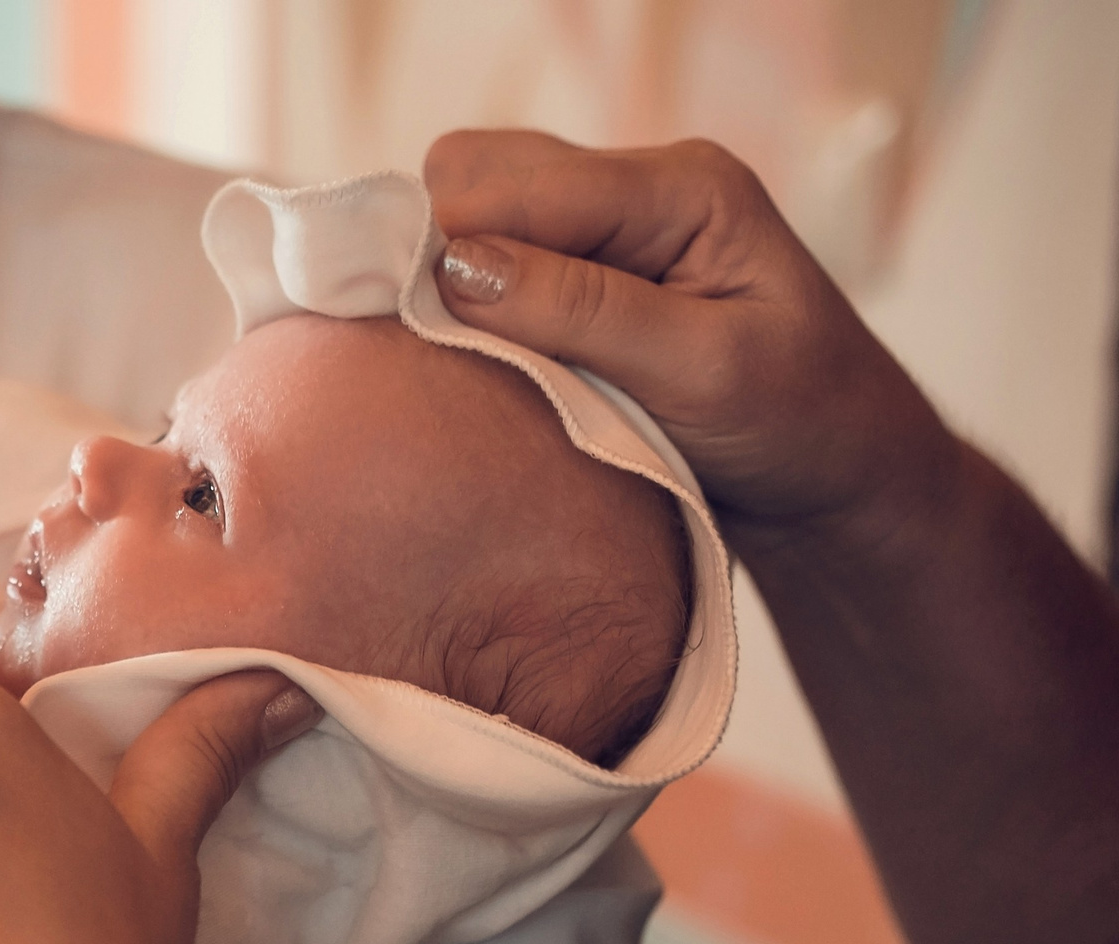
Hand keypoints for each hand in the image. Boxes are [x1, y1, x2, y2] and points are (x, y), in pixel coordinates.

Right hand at [423, 129, 966, 563]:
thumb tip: (454, 267)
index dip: (438, 243)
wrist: (843, 477)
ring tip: (443, 354)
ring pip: (469, 209)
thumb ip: (583, 312)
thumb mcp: (704, 373)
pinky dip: (459, 300)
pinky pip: (486, 257)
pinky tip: (466, 353)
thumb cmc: (801, 426)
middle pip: (475, 175)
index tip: (392, 324)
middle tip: (419, 346)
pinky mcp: (583, 272)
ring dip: (441, 276)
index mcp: (680, 188)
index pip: (514, 184)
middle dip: (431, 250)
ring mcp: (607, 226)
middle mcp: (637, 187)